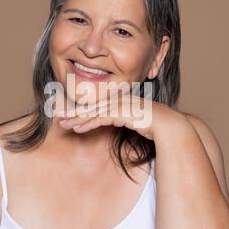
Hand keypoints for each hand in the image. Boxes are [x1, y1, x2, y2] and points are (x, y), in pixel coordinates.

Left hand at [55, 95, 183, 141]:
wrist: (168, 125)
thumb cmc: (153, 126)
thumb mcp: (134, 122)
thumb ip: (122, 120)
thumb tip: (114, 123)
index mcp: (120, 101)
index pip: (97, 106)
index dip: (82, 111)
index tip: (70, 116)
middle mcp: (118, 100)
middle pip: (92, 107)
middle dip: (74, 113)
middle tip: (60, 118)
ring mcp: (120, 105)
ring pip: (93, 112)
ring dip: (77, 119)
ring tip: (63, 125)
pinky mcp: (121, 113)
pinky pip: (101, 119)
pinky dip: (87, 124)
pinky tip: (77, 129)